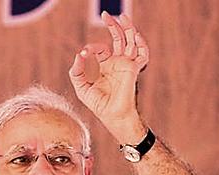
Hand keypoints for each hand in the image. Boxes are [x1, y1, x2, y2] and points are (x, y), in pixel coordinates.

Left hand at [69, 12, 148, 138]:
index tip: (84, 54)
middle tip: (106, 14)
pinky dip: (141, 45)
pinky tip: (135, 36)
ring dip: (128, 28)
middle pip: (118, 39)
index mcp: (106, 66)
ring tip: (122, 16)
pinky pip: (142, 55)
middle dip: (113, 26)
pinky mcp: (133, 70)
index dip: (91, 48)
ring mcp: (127, 65)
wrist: (112, 116)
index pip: (101, 49)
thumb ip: (76, 71)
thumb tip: (79, 55)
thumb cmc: (99, 104)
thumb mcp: (81, 87)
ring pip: (131, 42)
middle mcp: (117, 63)